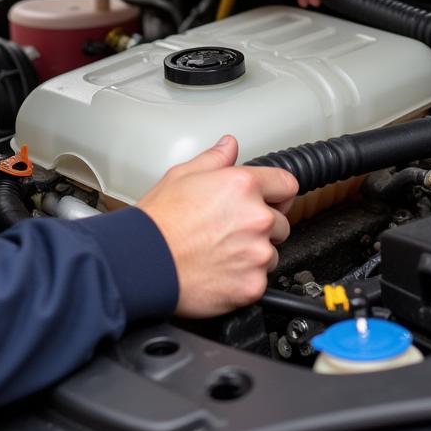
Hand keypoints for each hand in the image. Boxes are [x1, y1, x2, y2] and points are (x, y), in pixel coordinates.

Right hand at [137, 135, 298, 316]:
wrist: (143, 263)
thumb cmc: (158, 223)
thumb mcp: (181, 176)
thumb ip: (214, 159)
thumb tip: (229, 146)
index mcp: (242, 186)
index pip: (287, 184)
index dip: (278, 193)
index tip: (273, 200)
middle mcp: (256, 218)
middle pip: (280, 222)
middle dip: (261, 227)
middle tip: (230, 231)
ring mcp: (256, 253)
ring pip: (271, 253)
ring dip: (253, 254)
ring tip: (220, 252)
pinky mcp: (253, 284)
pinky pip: (260, 280)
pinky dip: (244, 279)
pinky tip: (220, 271)